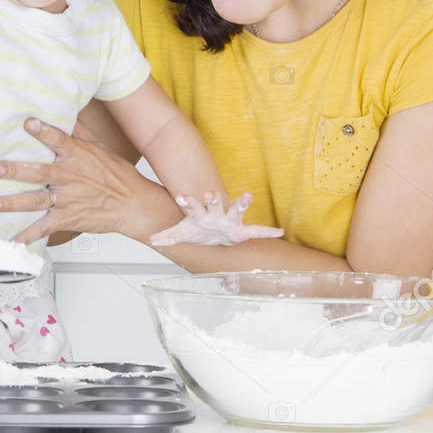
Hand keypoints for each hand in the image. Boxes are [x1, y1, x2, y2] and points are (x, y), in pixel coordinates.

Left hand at [0, 117, 167, 245]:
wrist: (134, 205)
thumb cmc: (119, 176)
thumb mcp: (101, 149)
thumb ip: (80, 133)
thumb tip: (66, 115)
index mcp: (78, 157)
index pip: (59, 140)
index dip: (44, 131)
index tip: (27, 123)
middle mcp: (70, 177)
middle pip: (39, 172)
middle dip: (14, 171)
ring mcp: (68, 199)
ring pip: (36, 200)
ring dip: (12, 203)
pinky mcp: (69, 218)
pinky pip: (45, 228)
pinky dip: (28, 236)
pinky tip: (11, 239)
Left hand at [150, 190, 283, 247]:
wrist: (213, 230)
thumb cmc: (198, 228)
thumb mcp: (183, 233)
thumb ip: (169, 236)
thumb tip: (152, 239)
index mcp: (200, 215)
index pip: (191, 206)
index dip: (186, 202)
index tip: (180, 196)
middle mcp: (216, 214)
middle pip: (213, 204)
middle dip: (212, 199)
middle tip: (210, 193)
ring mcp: (230, 220)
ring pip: (237, 209)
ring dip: (243, 203)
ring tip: (249, 195)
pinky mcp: (241, 230)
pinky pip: (257, 231)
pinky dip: (268, 232)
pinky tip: (280, 232)